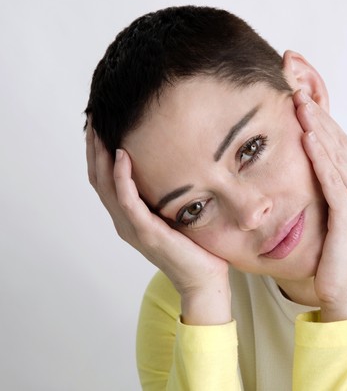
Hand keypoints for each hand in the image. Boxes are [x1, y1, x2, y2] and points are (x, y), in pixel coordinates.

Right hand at [85, 119, 230, 324]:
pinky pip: (128, 200)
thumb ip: (165, 195)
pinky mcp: (147, 232)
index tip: (99, 124)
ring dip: (101, 156)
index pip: (105, 179)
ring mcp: (133, 227)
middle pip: (98, 178)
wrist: (204, 280)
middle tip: (92, 117)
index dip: (98, 152)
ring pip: (106, 186)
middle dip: (94, 147)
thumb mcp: (175, 213)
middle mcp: (124, 221)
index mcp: (129, 216)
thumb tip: (175, 164)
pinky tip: (123, 155)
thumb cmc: (194, 247)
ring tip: (100, 129)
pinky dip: (122, 177)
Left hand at [293, 91, 346, 321]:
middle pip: (340, 144)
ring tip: (301, 104)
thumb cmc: (334, 260)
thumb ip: (320, 196)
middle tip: (299, 90)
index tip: (302, 100)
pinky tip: (309, 138)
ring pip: (338, 157)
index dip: (322, 122)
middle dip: (319, 116)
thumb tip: (300, 177)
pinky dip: (322, 158)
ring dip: (319, 128)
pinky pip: (333, 182)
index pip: (340, 147)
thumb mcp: (328, 220)